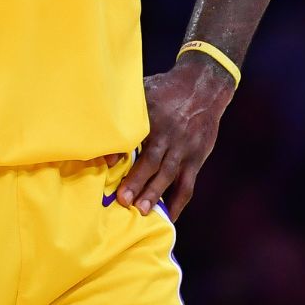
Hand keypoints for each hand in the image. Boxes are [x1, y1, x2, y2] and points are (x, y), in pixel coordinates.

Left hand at [114, 50, 234, 218]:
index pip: (136, 135)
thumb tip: (100, 133)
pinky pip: (188, 184)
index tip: (107, 163)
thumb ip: (125, 112)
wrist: (203, 88)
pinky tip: (169, 216)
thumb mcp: (144, 92)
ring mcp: (184, 148)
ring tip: (142, 211)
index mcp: (153, 116)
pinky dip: (179, 202)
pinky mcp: (196, 159)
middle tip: (123, 199)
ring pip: (170, 174)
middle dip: (138, 181)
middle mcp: (169, 134)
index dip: (121, 150)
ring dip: (156, 193)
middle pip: (152, 160)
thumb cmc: (166, 91)